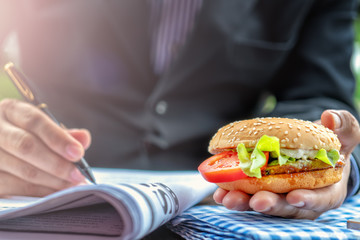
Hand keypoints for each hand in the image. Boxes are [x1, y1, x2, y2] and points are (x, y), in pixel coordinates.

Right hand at [0, 99, 90, 196]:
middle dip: (57, 163)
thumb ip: (62, 134)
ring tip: (72, 186)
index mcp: (10, 110)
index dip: (58, 138)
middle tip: (78, 174)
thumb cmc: (26, 135)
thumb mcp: (42, 129)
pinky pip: (15, 188)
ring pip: (22, 170)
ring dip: (52, 180)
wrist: (0, 149)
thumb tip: (83, 138)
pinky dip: (39, 192)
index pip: (35, 121)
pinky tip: (56, 193)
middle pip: (26, 146)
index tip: (78, 153)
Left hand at [213, 109, 359, 218]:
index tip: (295, 196)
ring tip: (229, 198)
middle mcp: (303, 198)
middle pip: (287, 207)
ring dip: (245, 203)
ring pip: (264, 204)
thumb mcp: (343, 134)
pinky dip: (234, 194)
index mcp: (328, 189)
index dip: (309, 199)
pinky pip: (248, 196)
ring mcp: (281, 197)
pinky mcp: (263, 192)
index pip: (321, 199)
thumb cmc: (329, 146)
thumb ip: (343, 127)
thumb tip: (330, 119)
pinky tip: (220, 192)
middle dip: (271, 204)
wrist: (311, 149)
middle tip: (256, 201)